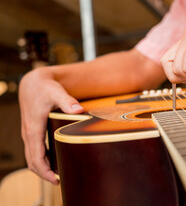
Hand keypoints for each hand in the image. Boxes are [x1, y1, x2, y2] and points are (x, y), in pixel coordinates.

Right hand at [19, 68, 83, 183]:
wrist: (33, 82)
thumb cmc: (45, 87)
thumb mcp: (56, 93)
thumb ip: (68, 101)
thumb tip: (79, 110)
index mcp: (34, 128)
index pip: (36, 157)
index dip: (45, 171)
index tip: (56, 180)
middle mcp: (29, 133)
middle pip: (32, 161)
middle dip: (44, 174)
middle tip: (59, 181)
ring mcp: (29, 132)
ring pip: (32, 156)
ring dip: (42, 167)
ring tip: (57, 174)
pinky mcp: (32, 130)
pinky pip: (34, 150)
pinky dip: (41, 158)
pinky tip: (53, 159)